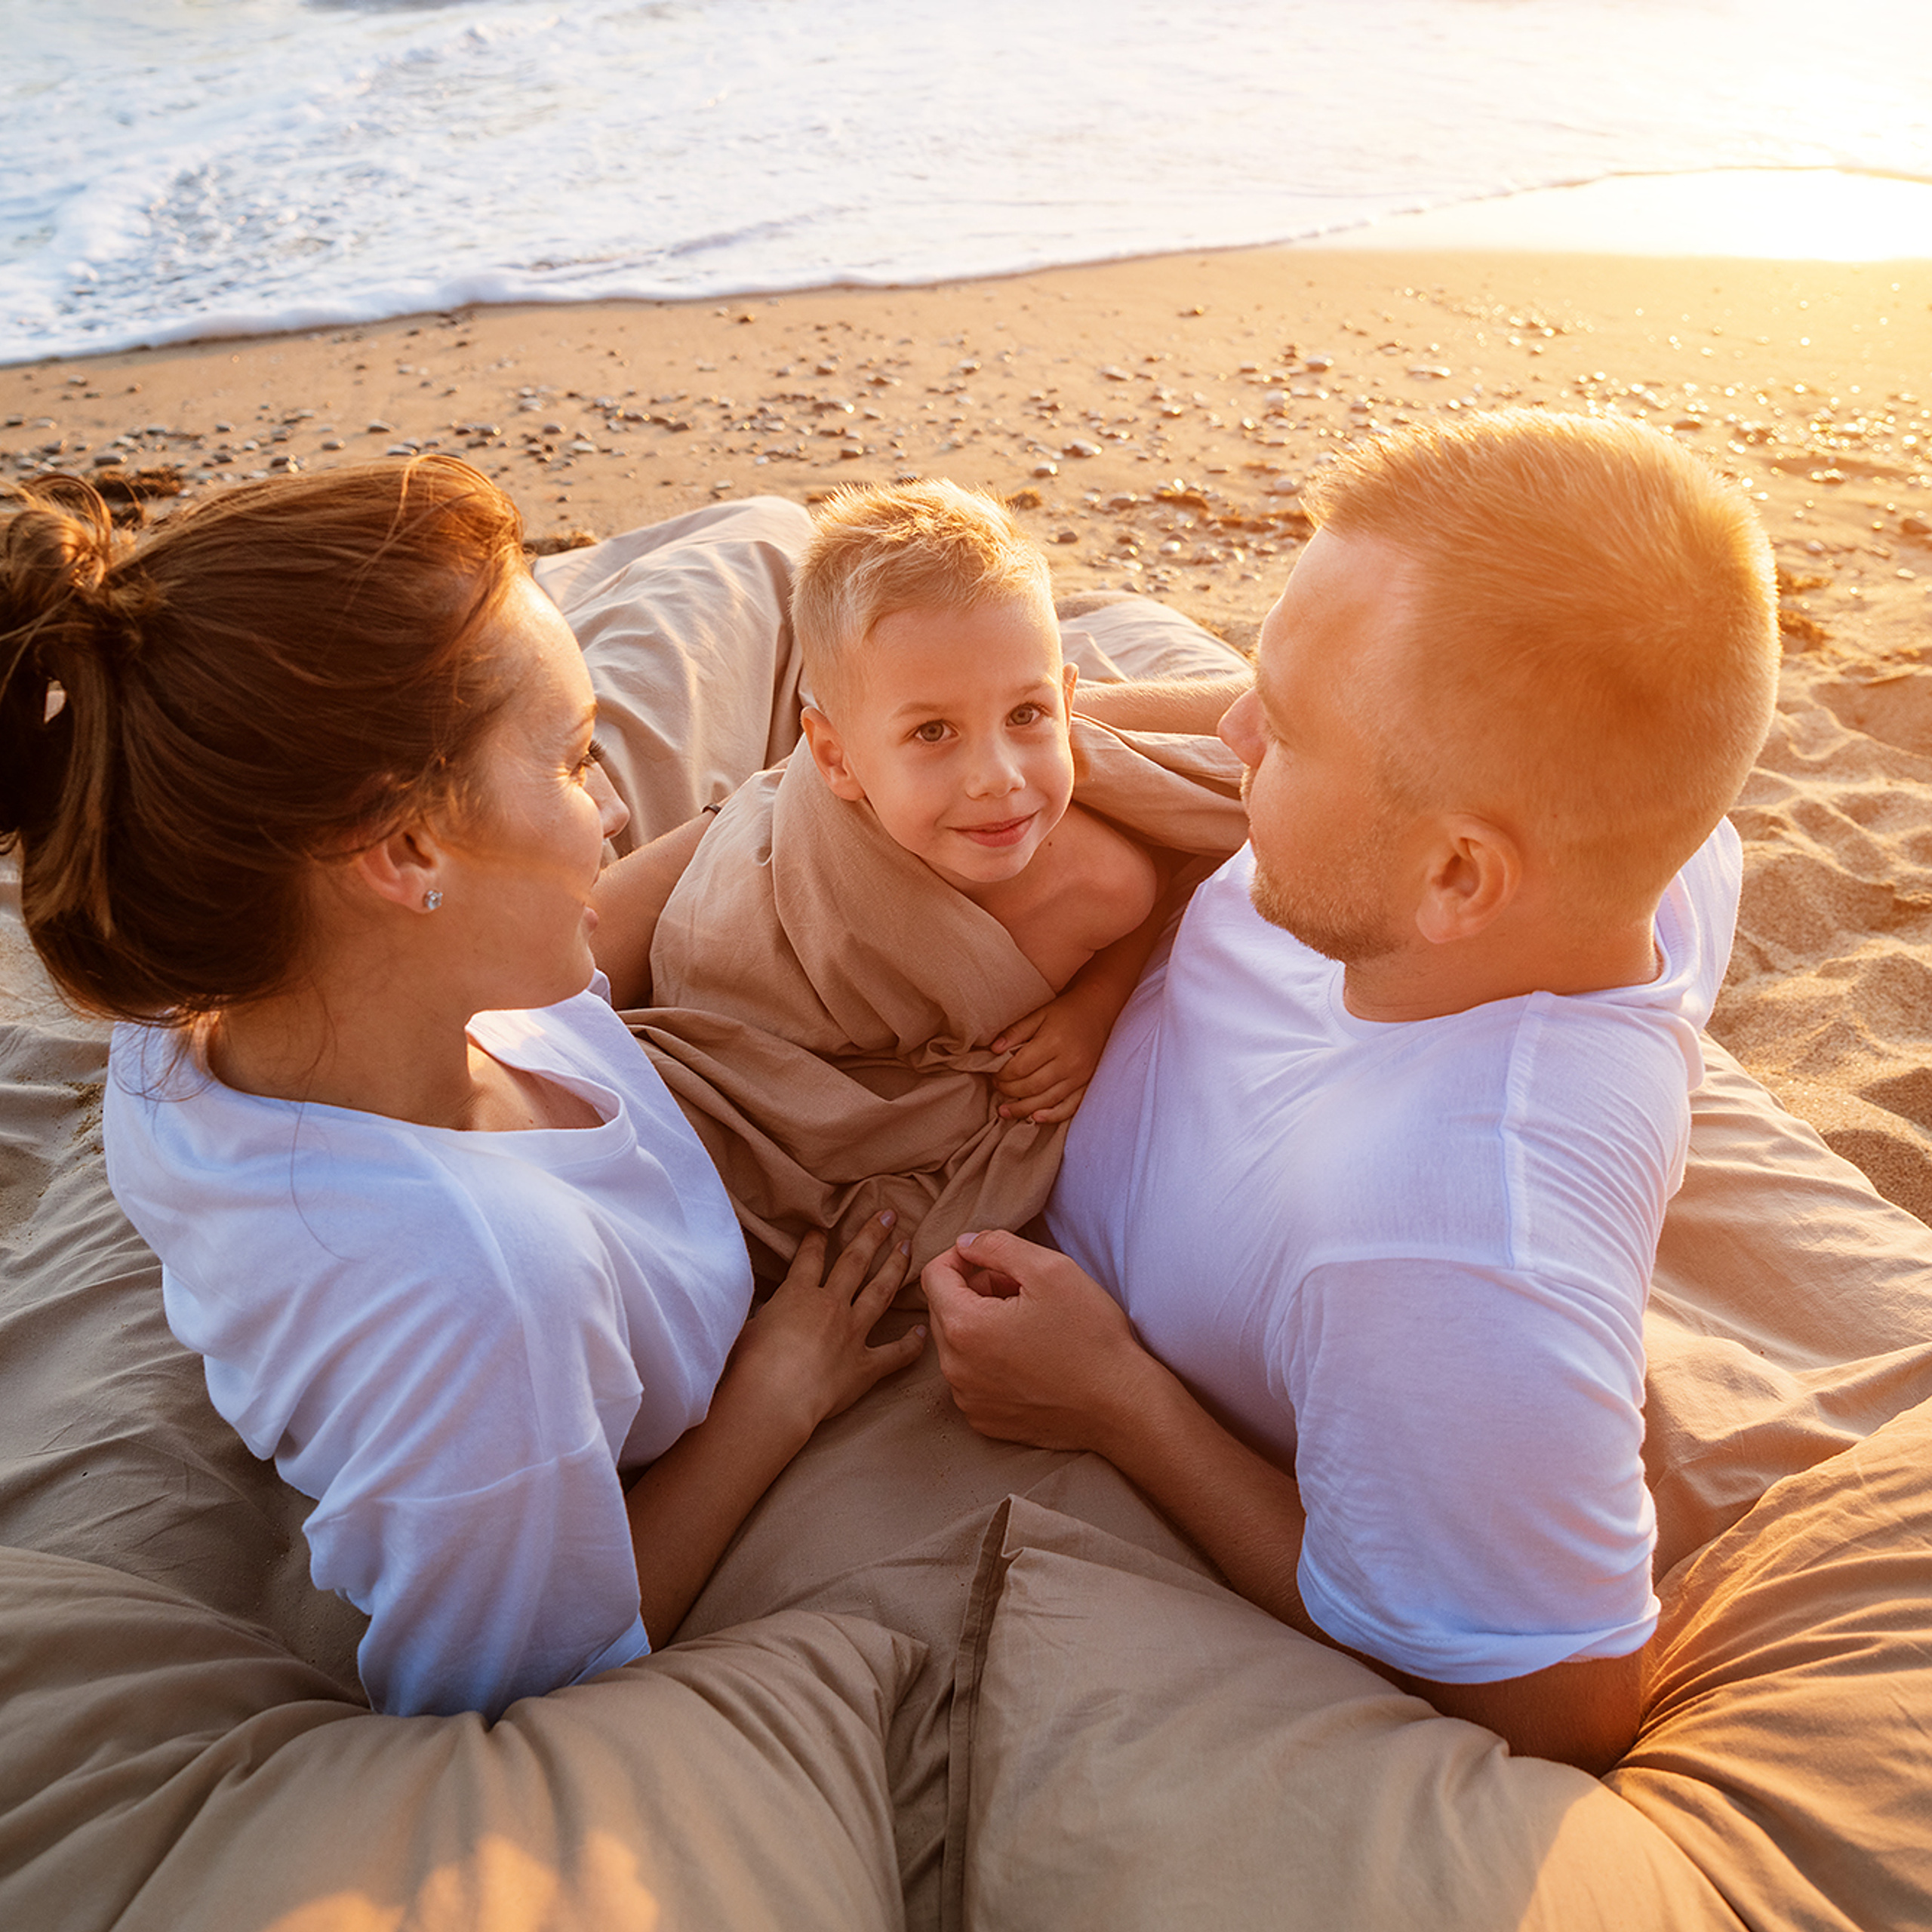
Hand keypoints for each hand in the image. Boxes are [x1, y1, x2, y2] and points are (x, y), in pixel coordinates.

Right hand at [727, 1214, 925, 1441]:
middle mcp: (830, 1306)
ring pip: (880, 1292)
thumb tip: (766, 1314)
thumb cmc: (750, 1364)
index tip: (822, 1228)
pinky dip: (911, 1343)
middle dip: (873, 1235)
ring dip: (896, 1267)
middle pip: (855, 1261)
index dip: (815, 1241)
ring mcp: (852, 1333)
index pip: (809, 1258)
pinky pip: (895, 1353)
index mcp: (798, 1294)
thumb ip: (765, 1315)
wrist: (773, 1397)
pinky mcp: (865, 1366)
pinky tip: (922, 1331)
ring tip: (908, 1247)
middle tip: (890, 1215)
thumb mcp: (749, 1326)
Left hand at [920, 1228, 1152, 1453]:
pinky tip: (1029, 1357)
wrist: (1121, 1406)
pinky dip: (989, 1361)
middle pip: (943, 1310)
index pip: (933, 1276)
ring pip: (957, 1345)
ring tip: (1028, 1323)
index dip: (961, 1257)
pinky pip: (971, 1378)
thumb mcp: (1050, 1269)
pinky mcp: (985, 1420)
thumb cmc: (1090, 1337)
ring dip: (982, 1325)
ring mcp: (968, 1399)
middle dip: (974, 1290)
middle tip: (1020, 1289)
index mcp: (964, 1327)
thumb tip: (966, 1243)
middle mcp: (955, 1369)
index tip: (994, 1259)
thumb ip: (997, 1246)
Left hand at [990, 985, 1111, 1123]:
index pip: (1020, 1068)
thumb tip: (993, 1050)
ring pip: (1046, 1100)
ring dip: (1023, 1109)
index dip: (1002, 1074)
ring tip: (1004, 1110)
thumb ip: (1015, 1031)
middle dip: (1009, 1090)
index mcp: (1053, 1043)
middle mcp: (1068, 1063)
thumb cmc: (1065, 1013)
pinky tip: (1035, 1117)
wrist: (1098, 1011)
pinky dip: (1052, 1116)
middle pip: (1031, 1086)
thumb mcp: (1038, 1014)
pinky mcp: (1086, 1084)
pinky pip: (1069, 1107)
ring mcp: (1079, 1076)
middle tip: (997, 1086)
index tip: (993, 1073)